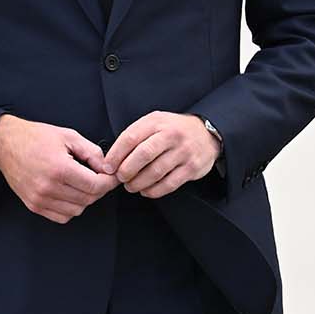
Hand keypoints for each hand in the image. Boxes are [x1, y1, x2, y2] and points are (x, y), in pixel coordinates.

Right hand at [0, 115, 116, 223]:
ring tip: (81, 184)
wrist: (5, 144)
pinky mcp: (34, 206)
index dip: (109, 183)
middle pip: (88, 199)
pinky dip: (71, 208)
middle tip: (98, 178)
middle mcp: (49, 187)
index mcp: (59, 168)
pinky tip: (69, 193)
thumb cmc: (36, 137)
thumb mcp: (69, 136)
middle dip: (99, 189)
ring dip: (85, 199)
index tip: (112, 177)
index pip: (95, 186)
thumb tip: (107, 169)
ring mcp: (40, 199)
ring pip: (77, 210)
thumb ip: (92, 153)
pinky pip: (62, 217)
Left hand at [103, 112, 220, 197]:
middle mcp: (171, 135)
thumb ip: (135, 136)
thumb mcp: (155, 123)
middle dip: (127, 170)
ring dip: (139, 183)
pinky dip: (154, 191)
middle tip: (120, 178)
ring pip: (156, 172)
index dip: (116, 155)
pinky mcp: (192, 168)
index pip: (131, 138)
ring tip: (131, 186)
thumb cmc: (173, 130)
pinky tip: (146, 191)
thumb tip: (112, 160)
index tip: (108, 167)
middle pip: (143, 155)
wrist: (207, 133)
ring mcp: (183, 152)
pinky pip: (169, 184)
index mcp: (157, 122)